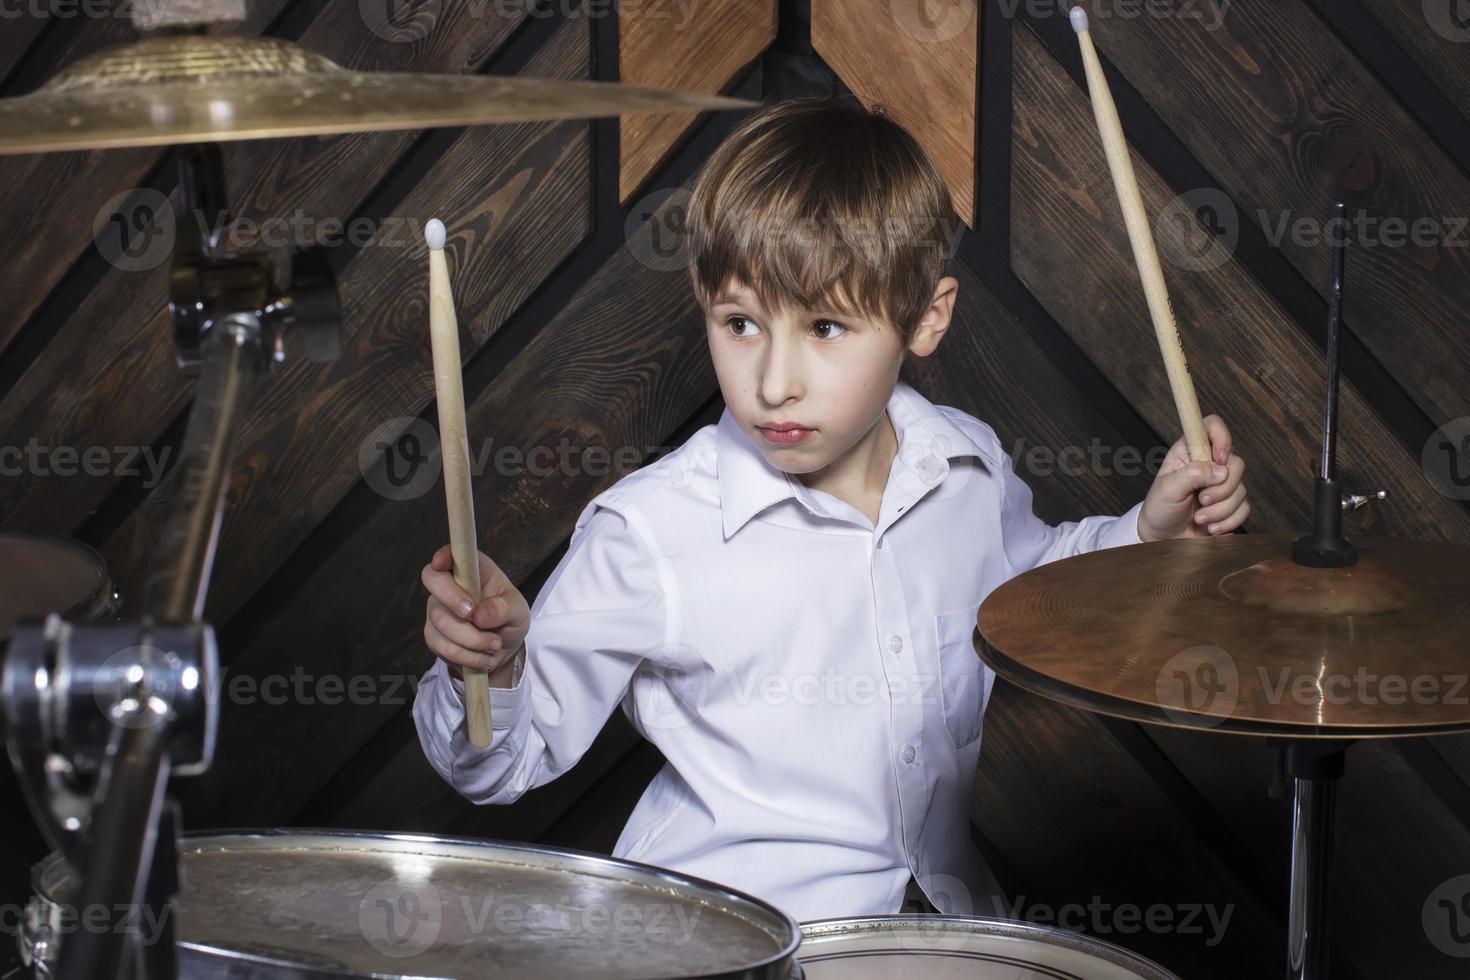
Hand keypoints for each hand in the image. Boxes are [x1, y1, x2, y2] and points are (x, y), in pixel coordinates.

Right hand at [421, 545, 529, 681]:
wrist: (502, 650)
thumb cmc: (509, 618)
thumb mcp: (518, 611)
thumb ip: (503, 608)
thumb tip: (479, 615)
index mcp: (473, 570)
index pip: (452, 554)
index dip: (443, 555)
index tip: (442, 562)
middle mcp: (450, 585)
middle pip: (433, 580)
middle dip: (451, 598)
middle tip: (472, 614)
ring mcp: (438, 609)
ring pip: (440, 619)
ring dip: (471, 638)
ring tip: (494, 644)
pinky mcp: (434, 634)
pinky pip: (441, 644)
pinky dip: (466, 655)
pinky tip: (483, 657)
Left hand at [1138, 414, 1249, 541]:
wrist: (1163, 537)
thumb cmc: (1160, 508)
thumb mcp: (1168, 489)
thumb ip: (1192, 475)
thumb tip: (1221, 471)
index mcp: (1189, 451)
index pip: (1211, 426)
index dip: (1222, 436)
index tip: (1220, 458)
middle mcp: (1209, 463)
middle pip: (1236, 463)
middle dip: (1221, 488)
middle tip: (1201, 500)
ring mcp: (1221, 484)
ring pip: (1241, 490)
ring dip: (1221, 510)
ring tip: (1199, 519)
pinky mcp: (1230, 504)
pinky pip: (1244, 509)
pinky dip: (1229, 521)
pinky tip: (1211, 528)